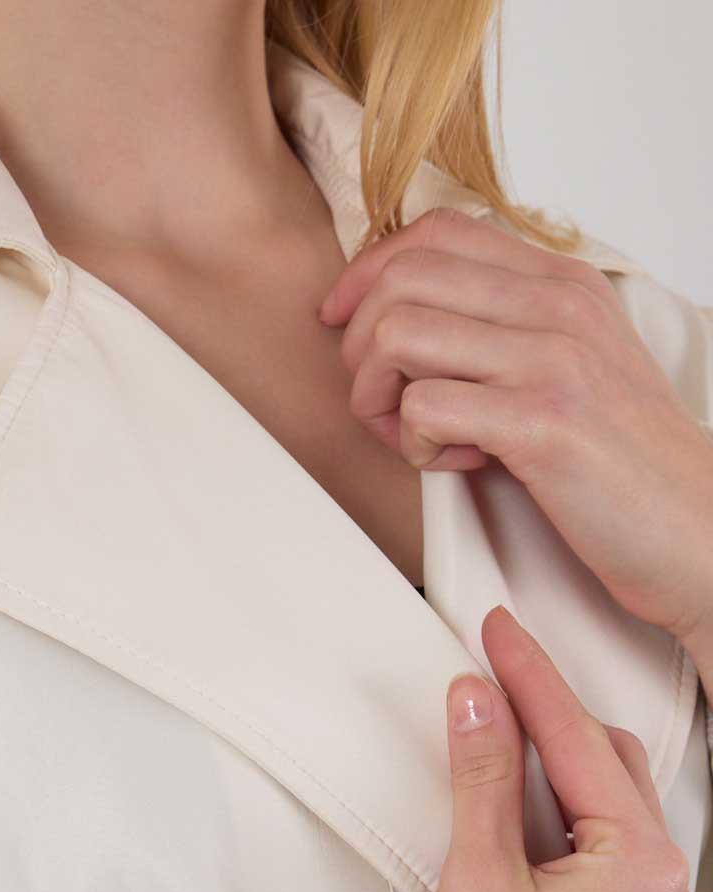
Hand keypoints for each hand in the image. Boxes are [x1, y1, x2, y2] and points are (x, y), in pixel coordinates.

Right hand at [303, 604, 692, 891]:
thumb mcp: (475, 877)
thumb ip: (482, 776)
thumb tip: (478, 696)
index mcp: (643, 866)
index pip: (580, 742)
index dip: (529, 677)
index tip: (493, 627)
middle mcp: (664, 888)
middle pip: (608, 763)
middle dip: (548, 716)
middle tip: (486, 673)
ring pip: (605, 804)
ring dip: (553, 765)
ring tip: (493, 733)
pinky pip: (598, 847)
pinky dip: (556, 813)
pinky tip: (511, 803)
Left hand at [318, 207, 712, 650]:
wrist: (695, 529)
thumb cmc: (621, 464)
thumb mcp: (571, 367)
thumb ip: (504, 331)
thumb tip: (406, 322)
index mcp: (561, 282)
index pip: (437, 232)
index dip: (368, 273)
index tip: (344, 325)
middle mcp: (556, 304)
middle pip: (401, 278)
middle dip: (361, 349)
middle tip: (383, 406)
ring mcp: (550, 359)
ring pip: (397, 335)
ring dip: (379, 399)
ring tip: (420, 440)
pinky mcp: (540, 423)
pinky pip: (422, 408)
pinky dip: (415, 446)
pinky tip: (458, 465)